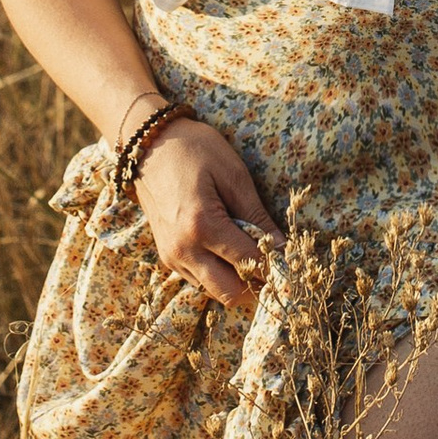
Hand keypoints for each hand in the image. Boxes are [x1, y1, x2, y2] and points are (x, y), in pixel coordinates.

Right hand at [134, 119, 284, 311]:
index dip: (273, 264)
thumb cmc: (194, 150)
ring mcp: (172, 256)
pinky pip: (199, 279)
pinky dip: (218, 272)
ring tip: (250, 252)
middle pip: (230, 293)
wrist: (148, 145)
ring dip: (236, 280)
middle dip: (255, 283)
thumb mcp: (233, 174)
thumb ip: (256, 214)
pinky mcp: (167, 256)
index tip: (288, 256)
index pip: (248, 263)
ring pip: (214, 291)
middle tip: (271, 261)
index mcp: (202, 226)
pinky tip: (228, 248)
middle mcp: (183, 250)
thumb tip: (280, 245)